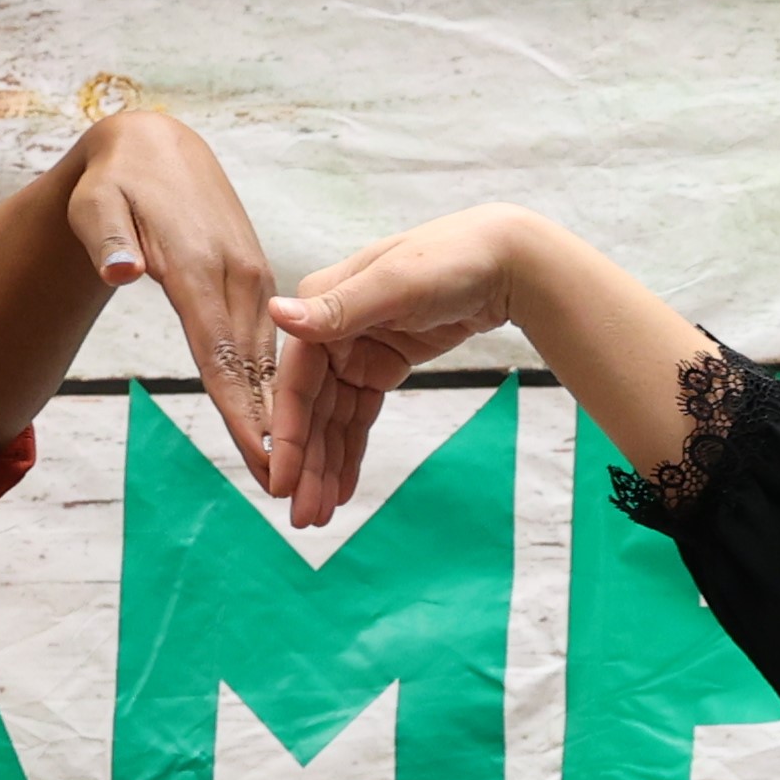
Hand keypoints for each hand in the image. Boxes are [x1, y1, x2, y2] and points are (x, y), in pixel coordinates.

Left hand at [67, 107, 284, 489]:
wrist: (156, 146)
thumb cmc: (115, 182)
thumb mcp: (97, 205)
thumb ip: (108, 241)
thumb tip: (118, 272)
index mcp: (197, 266)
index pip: (220, 352)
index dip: (239, 410)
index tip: (259, 457)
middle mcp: (236, 275)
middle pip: (252, 367)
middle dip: (266, 429)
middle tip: (278, 488)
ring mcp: (252, 277)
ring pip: (265, 358)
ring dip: (278, 414)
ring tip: (288, 470)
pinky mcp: (256, 278)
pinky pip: (266, 340)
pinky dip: (272, 384)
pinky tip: (280, 421)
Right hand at [264, 207, 530, 529]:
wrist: (503, 260)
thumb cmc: (450, 260)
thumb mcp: (395, 285)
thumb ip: (337, 309)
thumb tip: (277, 313)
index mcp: (321, 304)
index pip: (296, 383)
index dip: (289, 437)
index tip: (282, 484)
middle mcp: (330, 329)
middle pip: (312, 410)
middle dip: (307, 467)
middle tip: (305, 520)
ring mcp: (355, 349)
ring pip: (333, 421)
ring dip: (325, 468)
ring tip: (321, 516)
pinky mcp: (381, 365)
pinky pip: (358, 417)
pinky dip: (349, 452)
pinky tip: (342, 488)